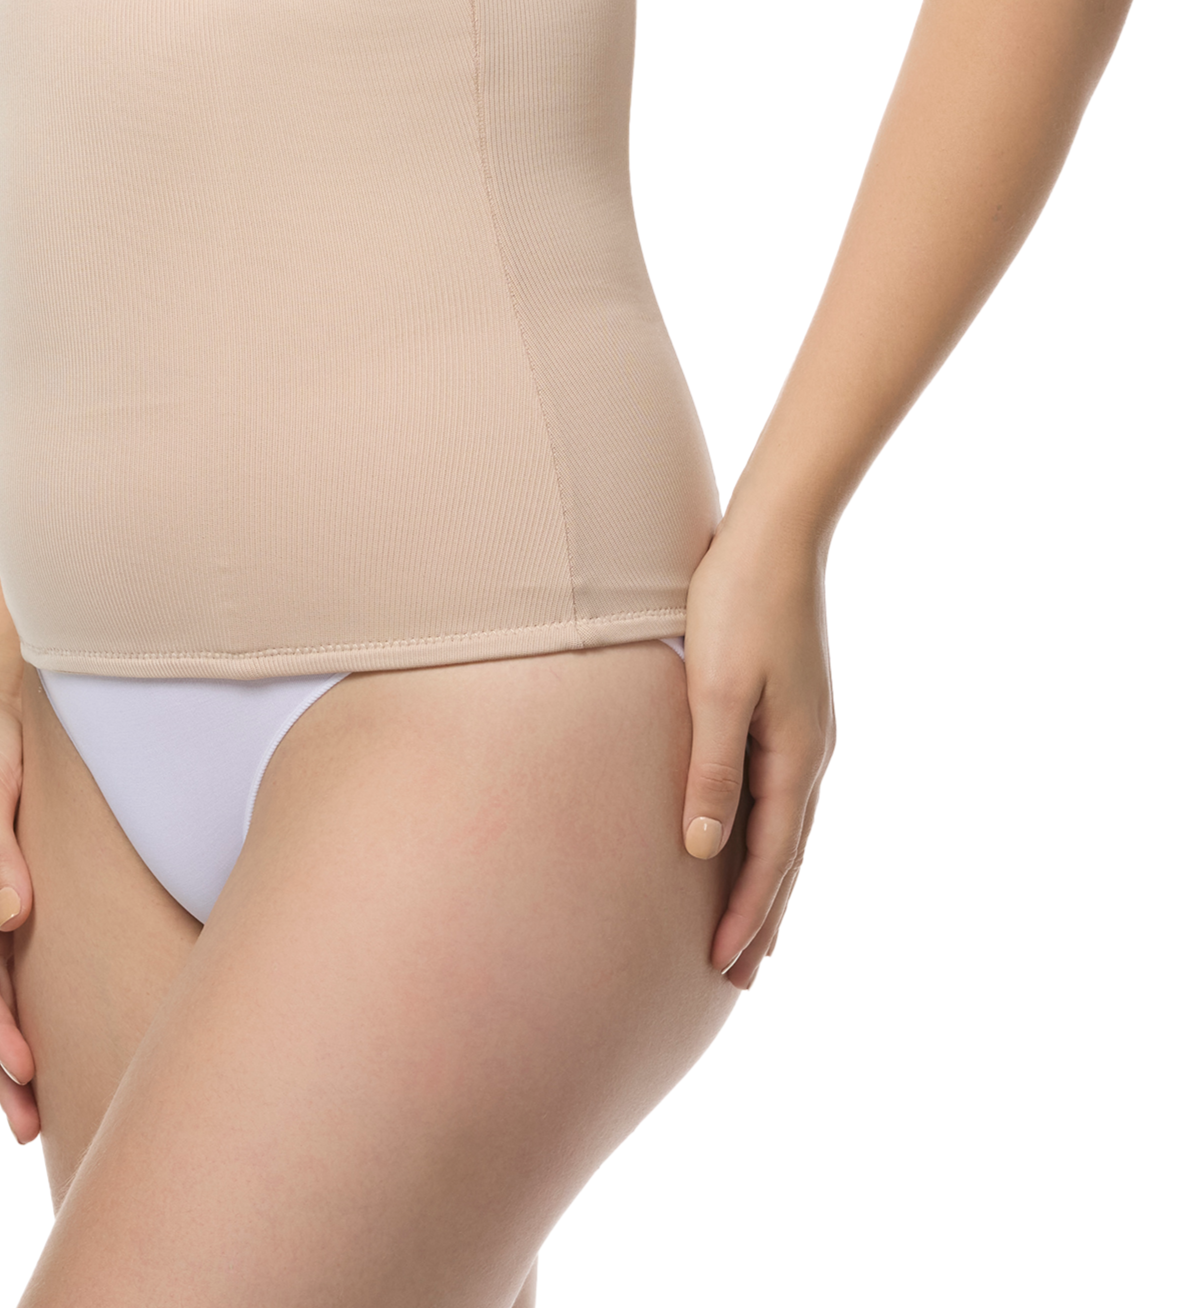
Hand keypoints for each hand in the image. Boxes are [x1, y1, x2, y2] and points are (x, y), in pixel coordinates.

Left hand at [678, 518, 834, 988]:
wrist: (774, 532)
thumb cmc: (737, 603)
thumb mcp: (716, 690)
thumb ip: (711, 770)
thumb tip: (701, 851)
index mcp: (796, 756)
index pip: (771, 859)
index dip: (745, 915)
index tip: (722, 968)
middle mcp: (809, 752)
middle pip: (787, 855)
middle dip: (762, 916)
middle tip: (740, 978)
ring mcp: (804, 731)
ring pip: (786, 826)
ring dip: (766, 880)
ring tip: (750, 928)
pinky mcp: (789, 709)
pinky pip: (778, 792)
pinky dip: (767, 833)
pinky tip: (750, 836)